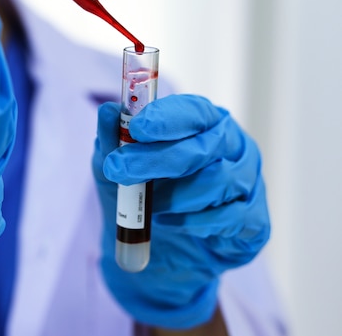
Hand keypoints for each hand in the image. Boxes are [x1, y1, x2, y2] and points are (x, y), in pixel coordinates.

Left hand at [92, 95, 269, 328]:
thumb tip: (107, 110)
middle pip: (203, 147)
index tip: (137, 128)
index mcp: (205, 123)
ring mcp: (249, 182)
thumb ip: (112, 139)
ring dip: (175, 197)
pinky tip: (173, 224)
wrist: (162, 252)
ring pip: (218, 182)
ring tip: (151, 207)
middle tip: (118, 169)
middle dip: (156, 159)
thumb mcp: (116, 167)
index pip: (194, 111)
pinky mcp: (255, 221)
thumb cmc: (142, 195)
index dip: (166, 118)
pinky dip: (195, 223)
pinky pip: (231, 218)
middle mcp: (234, 146)